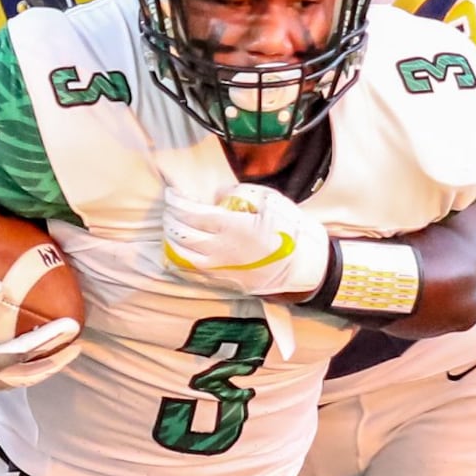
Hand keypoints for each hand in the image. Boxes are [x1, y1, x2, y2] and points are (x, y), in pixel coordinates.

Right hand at [0, 280, 81, 399]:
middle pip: (26, 377)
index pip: (22, 354)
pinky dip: (15, 369)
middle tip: (76, 346)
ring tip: (54, 353)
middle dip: (53, 362)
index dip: (49, 340)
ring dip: (36, 368)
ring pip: (13, 382)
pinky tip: (17, 356)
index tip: (72, 328)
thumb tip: (0, 285)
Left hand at [162, 184, 329, 296]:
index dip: (176, 203)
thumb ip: (240, 194)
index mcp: (230, 226)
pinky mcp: (223, 281)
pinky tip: (180, 250)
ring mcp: (219, 268)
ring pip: (181, 256)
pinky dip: (181, 259)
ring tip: (173, 229)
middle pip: (181, 234)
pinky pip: (192, 271)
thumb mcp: (270, 201)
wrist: (304, 267)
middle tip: (170, 209)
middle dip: (171, 219)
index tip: (171, 195)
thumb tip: (218, 195)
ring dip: (172, 240)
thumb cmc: (291, 230)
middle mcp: (219, 249)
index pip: (190, 213)